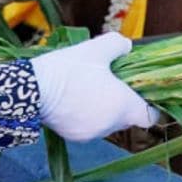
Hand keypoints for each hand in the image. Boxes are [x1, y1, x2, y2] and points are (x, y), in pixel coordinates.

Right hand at [32, 32, 158, 141]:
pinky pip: (89, 126)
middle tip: (112, 81)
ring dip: (104, 108)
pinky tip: (75, 98)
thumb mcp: (97, 48)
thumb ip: (119, 45)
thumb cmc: (69, 68)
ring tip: (89, 87)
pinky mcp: (74, 136)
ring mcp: (92, 133)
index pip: (150, 116)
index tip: (142, 92)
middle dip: (124, 102)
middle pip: (128, 118)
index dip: (151, 105)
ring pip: (108, 121)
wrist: (31, 89)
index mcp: (122, 106)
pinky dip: (87, 115)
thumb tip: (127, 48)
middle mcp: (110, 125)